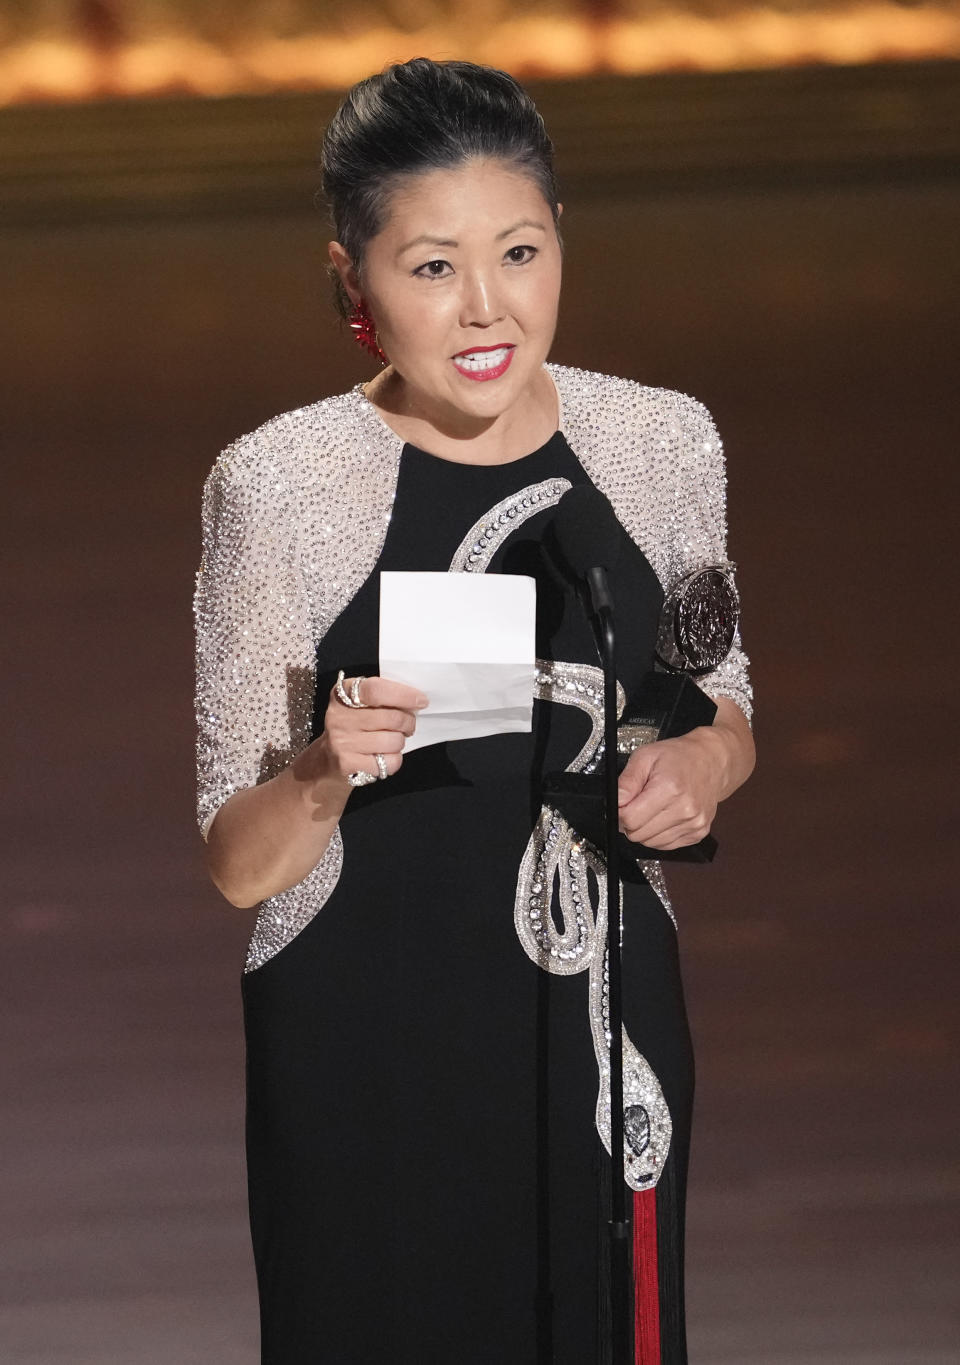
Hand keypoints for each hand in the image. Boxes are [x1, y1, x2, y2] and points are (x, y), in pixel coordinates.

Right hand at [322, 675, 427, 783]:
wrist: (327, 759)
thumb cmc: (354, 726)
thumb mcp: (360, 703)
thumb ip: (382, 696)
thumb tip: (416, 700)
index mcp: (343, 694)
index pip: (376, 689)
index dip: (403, 694)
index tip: (421, 700)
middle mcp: (338, 716)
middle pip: (391, 718)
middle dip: (409, 722)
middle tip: (408, 725)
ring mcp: (341, 741)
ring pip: (393, 741)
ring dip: (400, 742)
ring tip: (391, 741)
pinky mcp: (347, 763)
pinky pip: (388, 762)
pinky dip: (393, 760)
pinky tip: (382, 756)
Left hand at [616, 728, 725, 850]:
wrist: (711, 761)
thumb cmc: (679, 757)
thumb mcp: (645, 756)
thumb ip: (626, 781)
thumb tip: (614, 802)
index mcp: (670, 789)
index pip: (630, 818)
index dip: (619, 812)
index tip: (622, 804)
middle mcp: (685, 809)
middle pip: (638, 834)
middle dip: (630, 821)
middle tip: (636, 804)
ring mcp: (693, 824)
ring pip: (650, 843)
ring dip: (645, 829)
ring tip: (653, 807)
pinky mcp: (698, 833)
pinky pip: (665, 845)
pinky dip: (658, 834)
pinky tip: (664, 816)